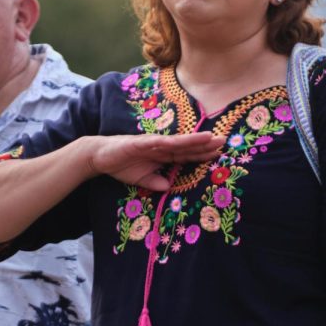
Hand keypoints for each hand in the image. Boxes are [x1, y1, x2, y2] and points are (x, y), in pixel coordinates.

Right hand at [86, 132, 223, 190]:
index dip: (202, 154)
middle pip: (187, 146)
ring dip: (193, 140)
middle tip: (225, 141)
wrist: (100, 157)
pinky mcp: (140, 142)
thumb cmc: (122, 165)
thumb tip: (168, 188)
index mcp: (163, 155)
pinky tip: (182, 141)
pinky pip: (157, 143)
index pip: (186, 155)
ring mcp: (152, 143)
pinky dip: (170, 142)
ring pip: (177, 142)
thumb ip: (156, 182)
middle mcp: (161, 146)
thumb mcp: (142, 180)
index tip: (219, 154)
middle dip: (205, 144)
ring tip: (210, 137)